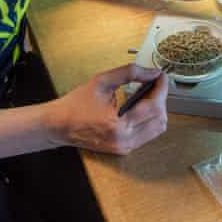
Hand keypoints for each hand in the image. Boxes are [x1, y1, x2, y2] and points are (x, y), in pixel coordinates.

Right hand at [44, 64, 167, 154]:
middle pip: (160, 119)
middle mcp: (124, 140)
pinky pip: (148, 135)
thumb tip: (152, 72)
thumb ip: (130, 73)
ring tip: (148, 94)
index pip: (153, 106)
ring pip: (157, 129)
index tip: (161, 76)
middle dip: (161, 98)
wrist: (59, 125)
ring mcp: (125, 147)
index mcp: (118, 125)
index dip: (161, 88)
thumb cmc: (76, 104)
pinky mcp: (124, 149)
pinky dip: (150, 120)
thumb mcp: (102, 81)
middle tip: (154, 83)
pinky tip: (142, 107)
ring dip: (157, 110)